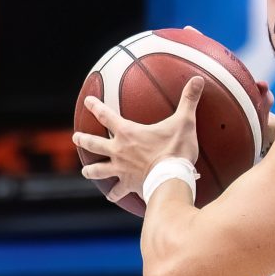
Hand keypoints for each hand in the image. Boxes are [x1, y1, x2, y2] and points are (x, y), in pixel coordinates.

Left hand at [74, 76, 202, 203]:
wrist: (171, 179)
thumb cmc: (175, 149)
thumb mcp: (184, 121)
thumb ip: (188, 100)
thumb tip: (198, 79)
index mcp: (128, 133)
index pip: (106, 116)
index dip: (95, 106)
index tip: (87, 101)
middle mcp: (119, 151)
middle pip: (94, 144)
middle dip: (84, 140)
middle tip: (76, 137)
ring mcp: (121, 169)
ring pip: (99, 170)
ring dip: (91, 170)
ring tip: (85, 171)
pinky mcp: (128, 185)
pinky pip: (118, 191)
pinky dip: (114, 194)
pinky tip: (112, 196)